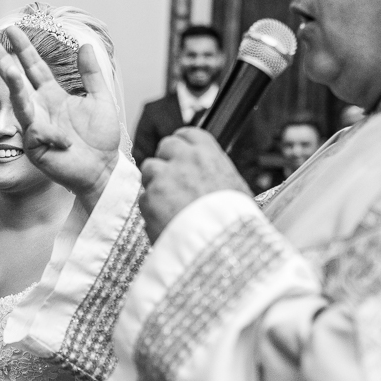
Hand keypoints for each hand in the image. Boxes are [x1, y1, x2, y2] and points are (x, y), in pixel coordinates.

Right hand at [0, 27, 119, 208]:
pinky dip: (53, 135)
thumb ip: (91, 74)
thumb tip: (85, 45)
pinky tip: (65, 143)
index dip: (24, 49)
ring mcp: (35, 127)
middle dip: (2, 60)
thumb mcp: (100, 99)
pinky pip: (39, 134)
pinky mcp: (36, 148)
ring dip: (14, 87)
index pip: (34, 67)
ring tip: (9, 70)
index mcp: (53, 95)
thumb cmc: (101, 138)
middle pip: (17, 80)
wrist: (103, 170)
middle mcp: (40, 108)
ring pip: (20, 104)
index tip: (12, 29)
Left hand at [139, 127, 248, 241]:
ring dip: (155, 182)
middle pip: (165, 147)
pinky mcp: (149, 199)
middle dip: (166, 161)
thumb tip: (209, 175)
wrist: (222, 246)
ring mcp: (163, 178)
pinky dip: (151, 209)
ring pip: (149, 169)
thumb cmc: (234, 222)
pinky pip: (144, 198)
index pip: (188, 134)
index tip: (180, 154)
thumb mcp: (237, 189)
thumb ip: (216, 174)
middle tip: (172, 180)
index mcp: (208, 154)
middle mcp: (184, 160)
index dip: (182, 144)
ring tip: (168, 203)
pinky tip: (166, 220)